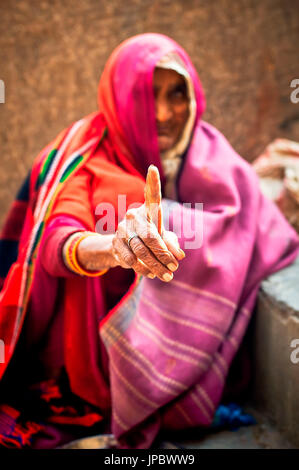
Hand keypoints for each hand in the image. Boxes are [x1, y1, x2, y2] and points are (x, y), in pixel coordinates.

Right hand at [112, 165, 184, 281]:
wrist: (122, 249)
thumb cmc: (148, 238)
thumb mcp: (162, 238)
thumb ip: (171, 244)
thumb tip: (179, 255)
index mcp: (148, 210)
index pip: (151, 195)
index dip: (152, 182)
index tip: (153, 168)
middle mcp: (134, 216)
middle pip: (151, 236)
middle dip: (163, 254)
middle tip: (174, 267)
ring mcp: (123, 230)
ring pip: (141, 250)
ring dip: (156, 265)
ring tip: (167, 276)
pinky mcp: (116, 244)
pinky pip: (131, 259)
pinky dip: (143, 270)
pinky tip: (152, 274)